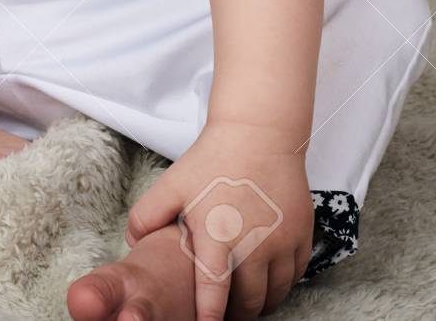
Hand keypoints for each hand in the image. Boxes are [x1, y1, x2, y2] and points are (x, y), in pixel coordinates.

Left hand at [125, 121, 313, 318]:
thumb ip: (146, 215)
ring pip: (274, 295)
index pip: (213, 296)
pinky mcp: (302, 235)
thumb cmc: (213, 160)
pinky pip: (295, 276)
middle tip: (223, 314)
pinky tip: (267, 278)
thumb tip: (132, 244)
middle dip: (235, 315)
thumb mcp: (173, 184)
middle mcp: (254, 245)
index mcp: (217, 236)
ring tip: (244, 300)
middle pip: (248, 304)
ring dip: (260, 303)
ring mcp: (282, 242)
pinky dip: (281, 285)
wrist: (259, 134)